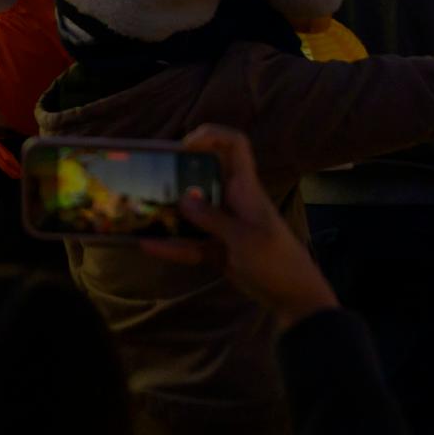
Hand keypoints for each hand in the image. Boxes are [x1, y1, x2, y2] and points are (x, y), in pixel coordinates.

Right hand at [149, 125, 335, 321]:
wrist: (294, 298)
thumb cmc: (277, 261)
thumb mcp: (244, 239)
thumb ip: (213, 219)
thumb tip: (182, 199)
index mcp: (245, 189)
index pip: (234, 146)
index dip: (211, 136)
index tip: (184, 146)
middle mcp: (232, 201)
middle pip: (204, 176)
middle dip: (178, 173)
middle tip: (150, 177)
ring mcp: (224, 227)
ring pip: (192, 211)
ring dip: (170, 210)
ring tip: (139, 209)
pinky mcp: (217, 250)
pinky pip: (190, 243)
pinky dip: (171, 245)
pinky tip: (147, 245)